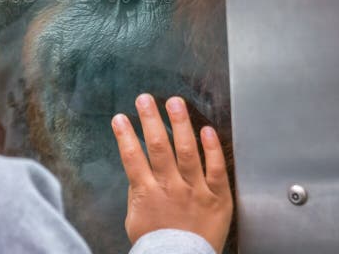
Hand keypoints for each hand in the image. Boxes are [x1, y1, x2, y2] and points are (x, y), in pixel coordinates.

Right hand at [112, 94, 231, 253]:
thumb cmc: (157, 243)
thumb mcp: (136, 217)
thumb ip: (138, 191)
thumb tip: (137, 168)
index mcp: (148, 193)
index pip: (132, 158)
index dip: (125, 135)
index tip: (120, 118)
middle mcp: (171, 188)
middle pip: (159, 148)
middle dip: (150, 120)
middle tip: (145, 99)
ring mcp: (196, 191)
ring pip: (188, 152)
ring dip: (180, 124)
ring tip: (175, 102)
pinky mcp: (218, 197)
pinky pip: (216, 169)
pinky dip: (213, 149)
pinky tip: (207, 130)